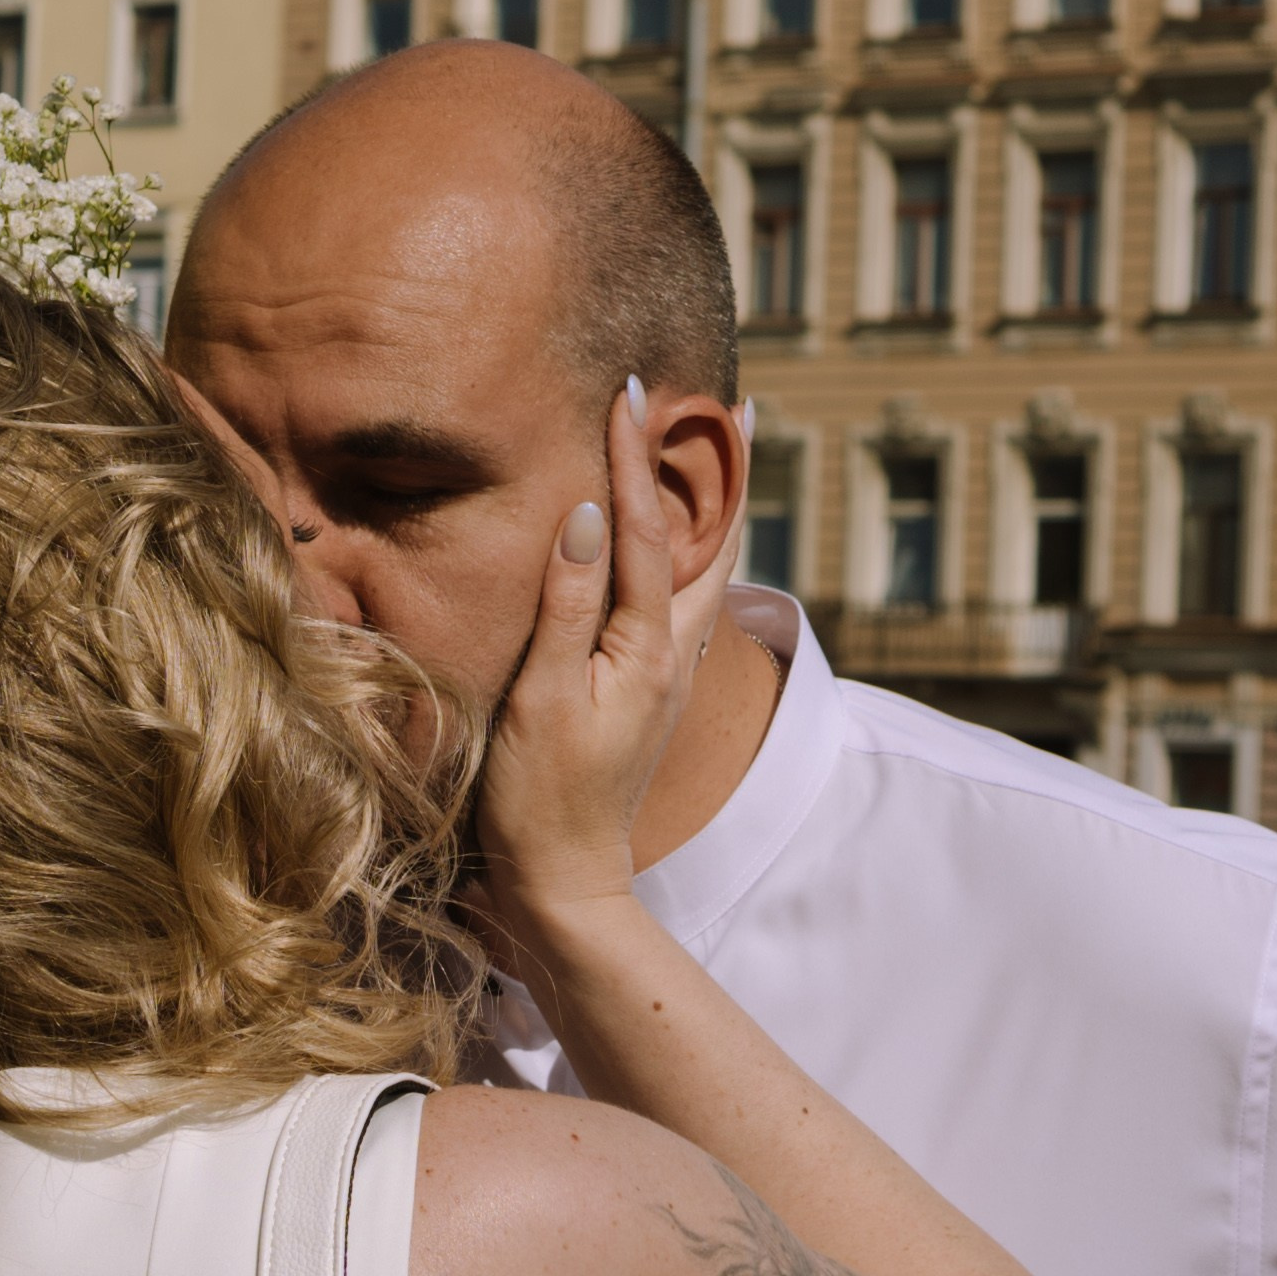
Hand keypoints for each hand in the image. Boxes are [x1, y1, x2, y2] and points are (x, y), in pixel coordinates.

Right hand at [476, 386, 710, 975]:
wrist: (563, 883)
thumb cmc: (538, 796)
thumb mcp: (541, 696)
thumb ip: (566, 603)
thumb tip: (584, 513)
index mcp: (648, 648)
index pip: (644, 530)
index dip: (633, 458)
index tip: (631, 392)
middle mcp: (673, 656)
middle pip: (707, 542)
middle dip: (716, 472)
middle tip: (737, 408)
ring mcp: (667, 676)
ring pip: (703, 572)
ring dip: (710, 509)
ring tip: (721, 458)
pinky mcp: (650, 694)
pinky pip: (682, 602)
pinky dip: (688, 555)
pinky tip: (680, 548)